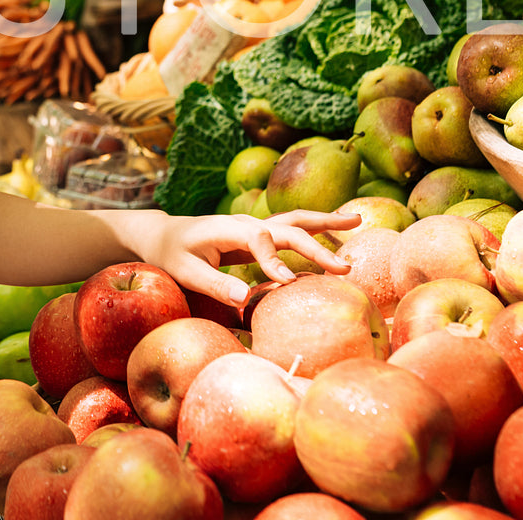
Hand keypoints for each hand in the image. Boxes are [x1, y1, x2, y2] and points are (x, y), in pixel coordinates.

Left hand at [134, 209, 361, 306]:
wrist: (162, 234)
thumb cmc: (170, 253)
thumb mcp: (184, 271)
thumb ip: (214, 284)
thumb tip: (244, 301)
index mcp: (227, 228)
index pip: (259, 238)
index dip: (275, 258)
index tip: (288, 282)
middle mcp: (246, 223)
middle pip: (287, 227)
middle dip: (317, 244)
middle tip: (345, 267)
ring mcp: (254, 227)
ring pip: (294, 221)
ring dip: (326, 221)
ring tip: (359, 220)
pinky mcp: (258, 237)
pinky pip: (291, 232)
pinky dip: (315, 231)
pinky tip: (336, 236)